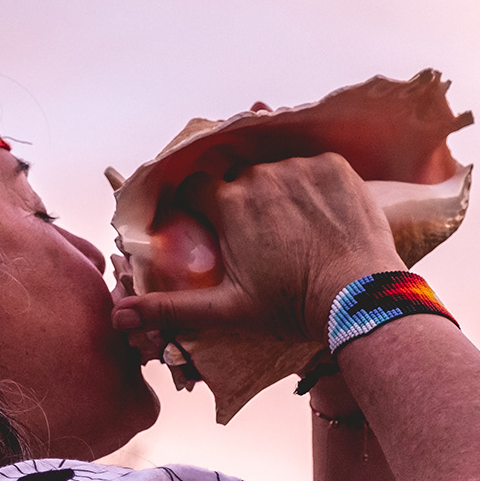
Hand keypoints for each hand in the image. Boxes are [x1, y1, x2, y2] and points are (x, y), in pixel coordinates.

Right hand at [113, 153, 402, 341]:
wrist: (358, 299)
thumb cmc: (291, 307)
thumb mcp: (227, 309)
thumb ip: (170, 308)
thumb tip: (121, 316)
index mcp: (228, 203)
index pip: (196, 187)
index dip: (199, 204)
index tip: (209, 222)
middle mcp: (259, 175)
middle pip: (238, 176)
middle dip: (242, 200)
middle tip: (262, 234)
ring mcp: (299, 166)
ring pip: (276, 168)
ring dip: (278, 190)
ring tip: (294, 228)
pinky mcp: (334, 165)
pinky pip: (312, 164)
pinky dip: (312, 184)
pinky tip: (319, 214)